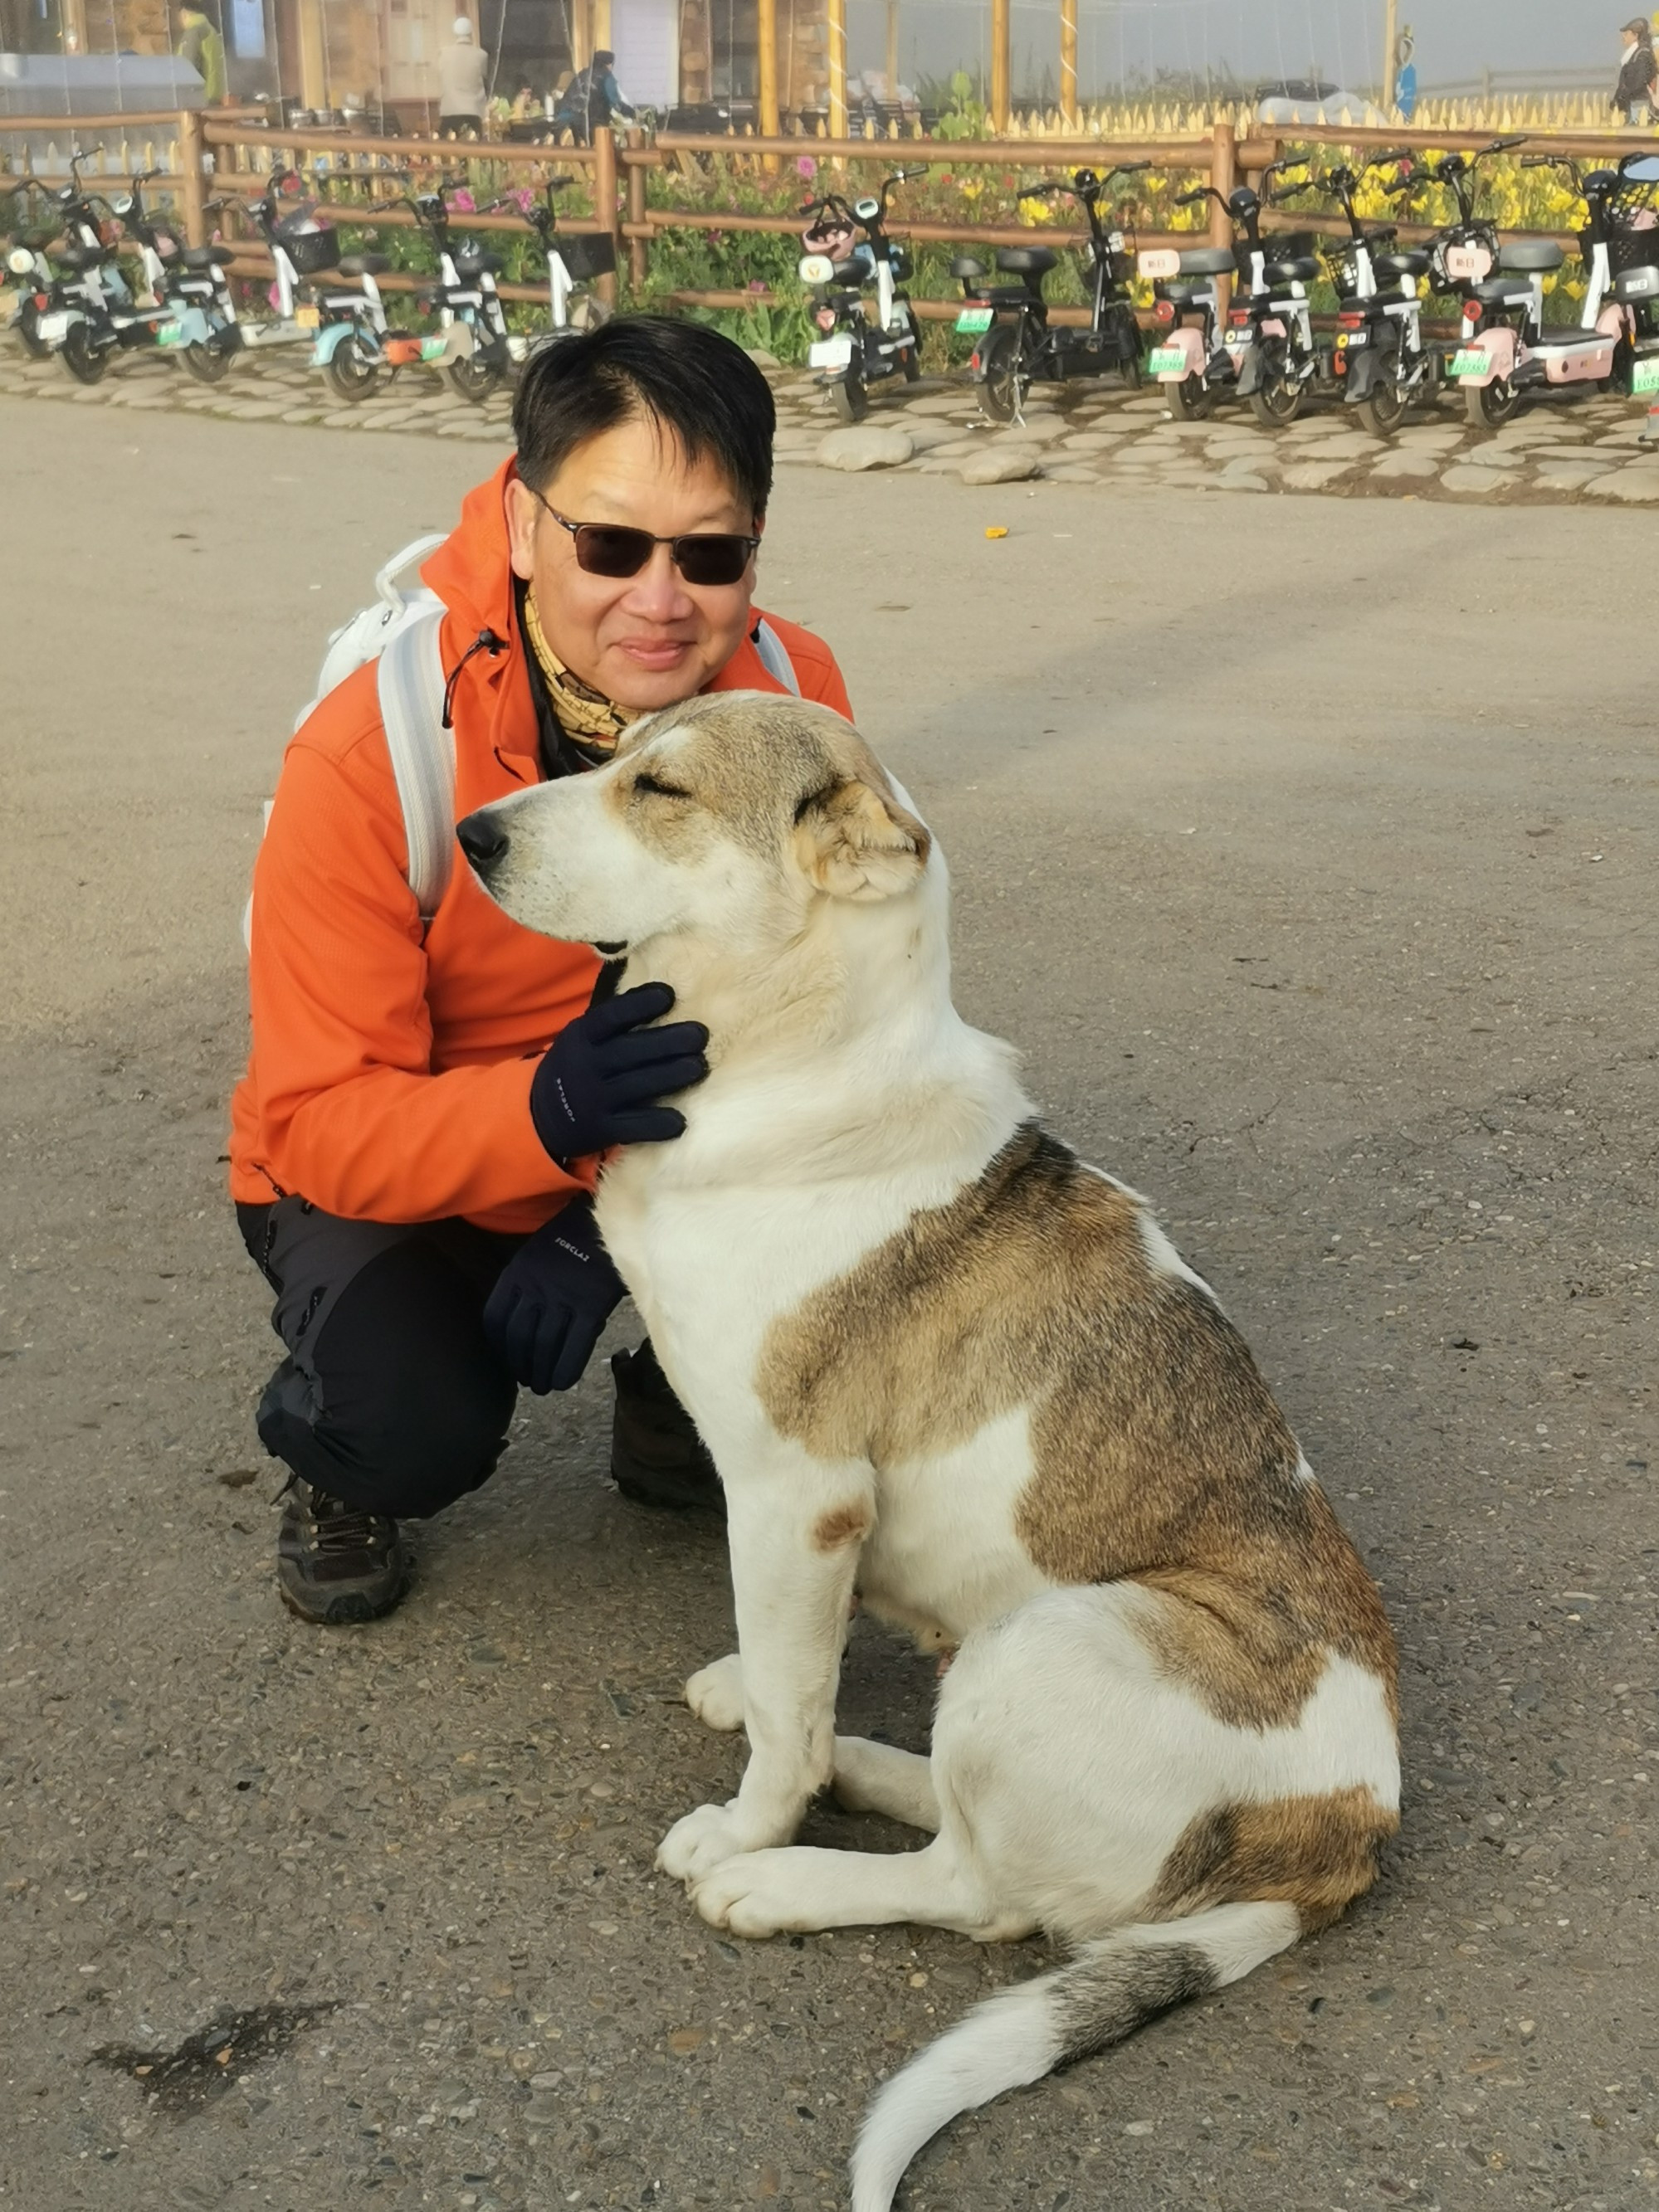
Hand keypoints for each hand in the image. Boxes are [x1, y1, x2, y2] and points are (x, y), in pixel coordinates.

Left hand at [483, 1196, 624, 1393]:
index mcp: (518, 1272)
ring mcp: (564, 1297)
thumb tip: (523, 1321)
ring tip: (542, 1386)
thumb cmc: (573, 1238)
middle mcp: (536, 1286)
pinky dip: (566, 1368)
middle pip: (519, 1336)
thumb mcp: (536, 1253)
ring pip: (544, 1345)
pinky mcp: (592, 1306)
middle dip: (519, 1364)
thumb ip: (526, 1283)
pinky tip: (562, 1382)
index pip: (496, 1317)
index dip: (498, 1345)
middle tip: (526, 1380)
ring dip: (540, 1372)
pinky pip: (575, 1346)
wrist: (609, 1221)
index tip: (505, 1358)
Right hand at [529, 981, 707, 1163]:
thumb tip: (665, 991)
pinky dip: (656, 1126)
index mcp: (582, 1037)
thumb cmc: (581, 1064)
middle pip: (629, 1052)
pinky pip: (632, 1128)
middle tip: (700, 1035)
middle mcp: (586, 1067)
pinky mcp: (601, 1129)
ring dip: (670, 1077)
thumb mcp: (585, 1037)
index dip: (638, 1005)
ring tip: (699, 1067)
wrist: (544, 1114)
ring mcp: (593, 1100)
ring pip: (635, 1087)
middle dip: (667, 1042)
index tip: (669, 995)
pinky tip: (680, 1121)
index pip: (610, 1017)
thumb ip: (616, 1021)